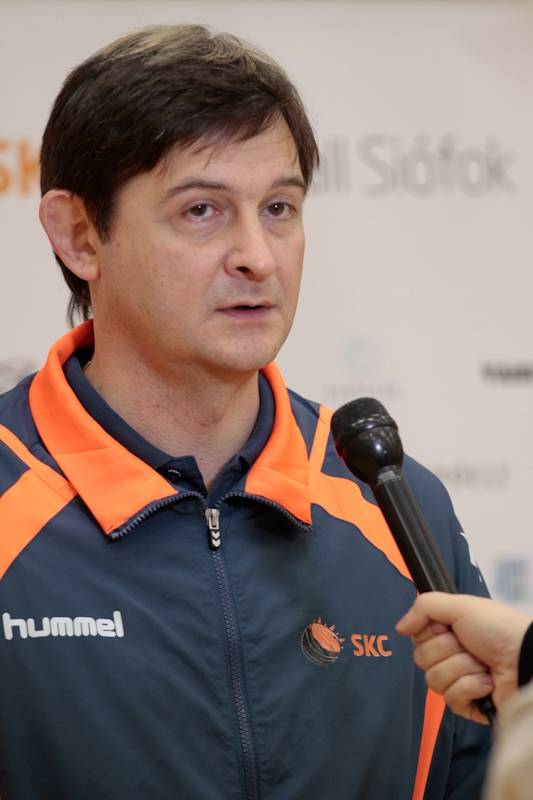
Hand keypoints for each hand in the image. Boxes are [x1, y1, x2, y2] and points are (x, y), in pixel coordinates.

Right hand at [396, 593, 531, 724]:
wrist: (526, 659)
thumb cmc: (500, 630)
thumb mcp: (461, 605)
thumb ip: (424, 607)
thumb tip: (399, 627)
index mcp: (449, 632)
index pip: (417, 637)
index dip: (430, 633)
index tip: (448, 627)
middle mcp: (452, 656)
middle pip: (421, 659)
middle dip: (447, 650)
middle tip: (469, 645)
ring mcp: (460, 681)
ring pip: (434, 679)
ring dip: (461, 669)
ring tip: (483, 665)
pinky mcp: (469, 705)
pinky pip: (451, 699)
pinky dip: (470, 687)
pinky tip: (487, 682)